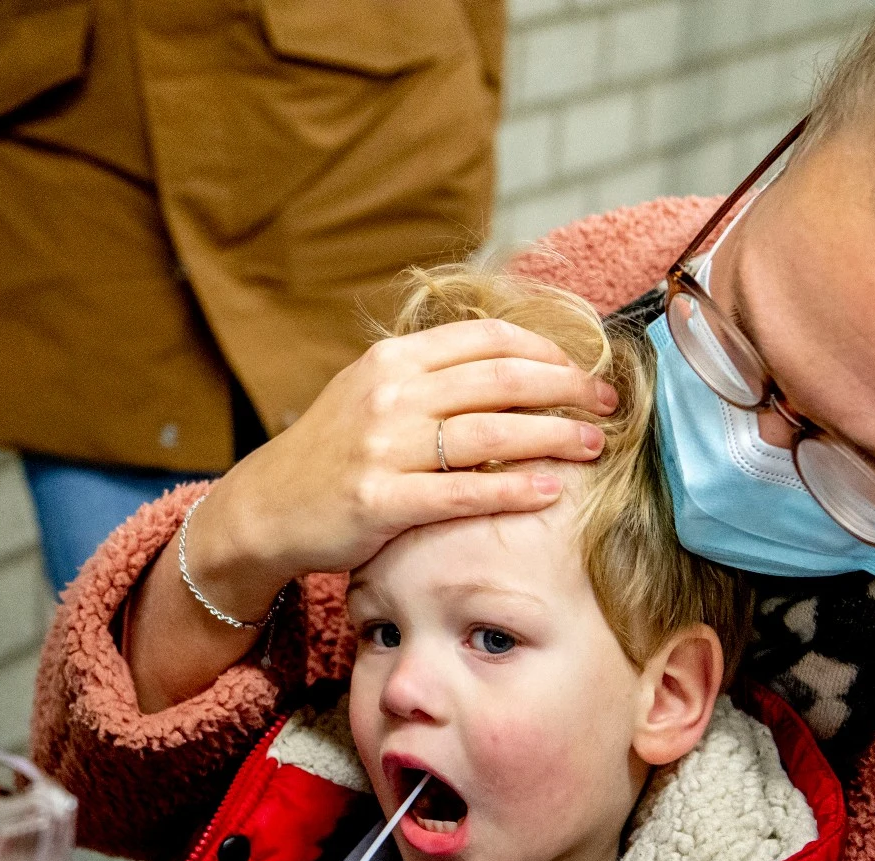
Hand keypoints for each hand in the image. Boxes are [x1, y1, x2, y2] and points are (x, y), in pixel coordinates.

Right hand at [129, 321, 613, 709]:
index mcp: (392, 360)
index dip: (546, 350)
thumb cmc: (329, 453)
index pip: (486, 339)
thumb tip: (508, 364)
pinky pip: (463, 493)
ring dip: (554, 437)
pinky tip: (552, 490)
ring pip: (492, 434)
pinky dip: (514, 490)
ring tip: (594, 445)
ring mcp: (384, 449)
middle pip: (502, 380)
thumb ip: (429, 376)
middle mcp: (390, 395)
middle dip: (566, 388)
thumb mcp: (370, 393)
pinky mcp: (381, 501)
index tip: (582, 367)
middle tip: (607, 402)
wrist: (267, 507)